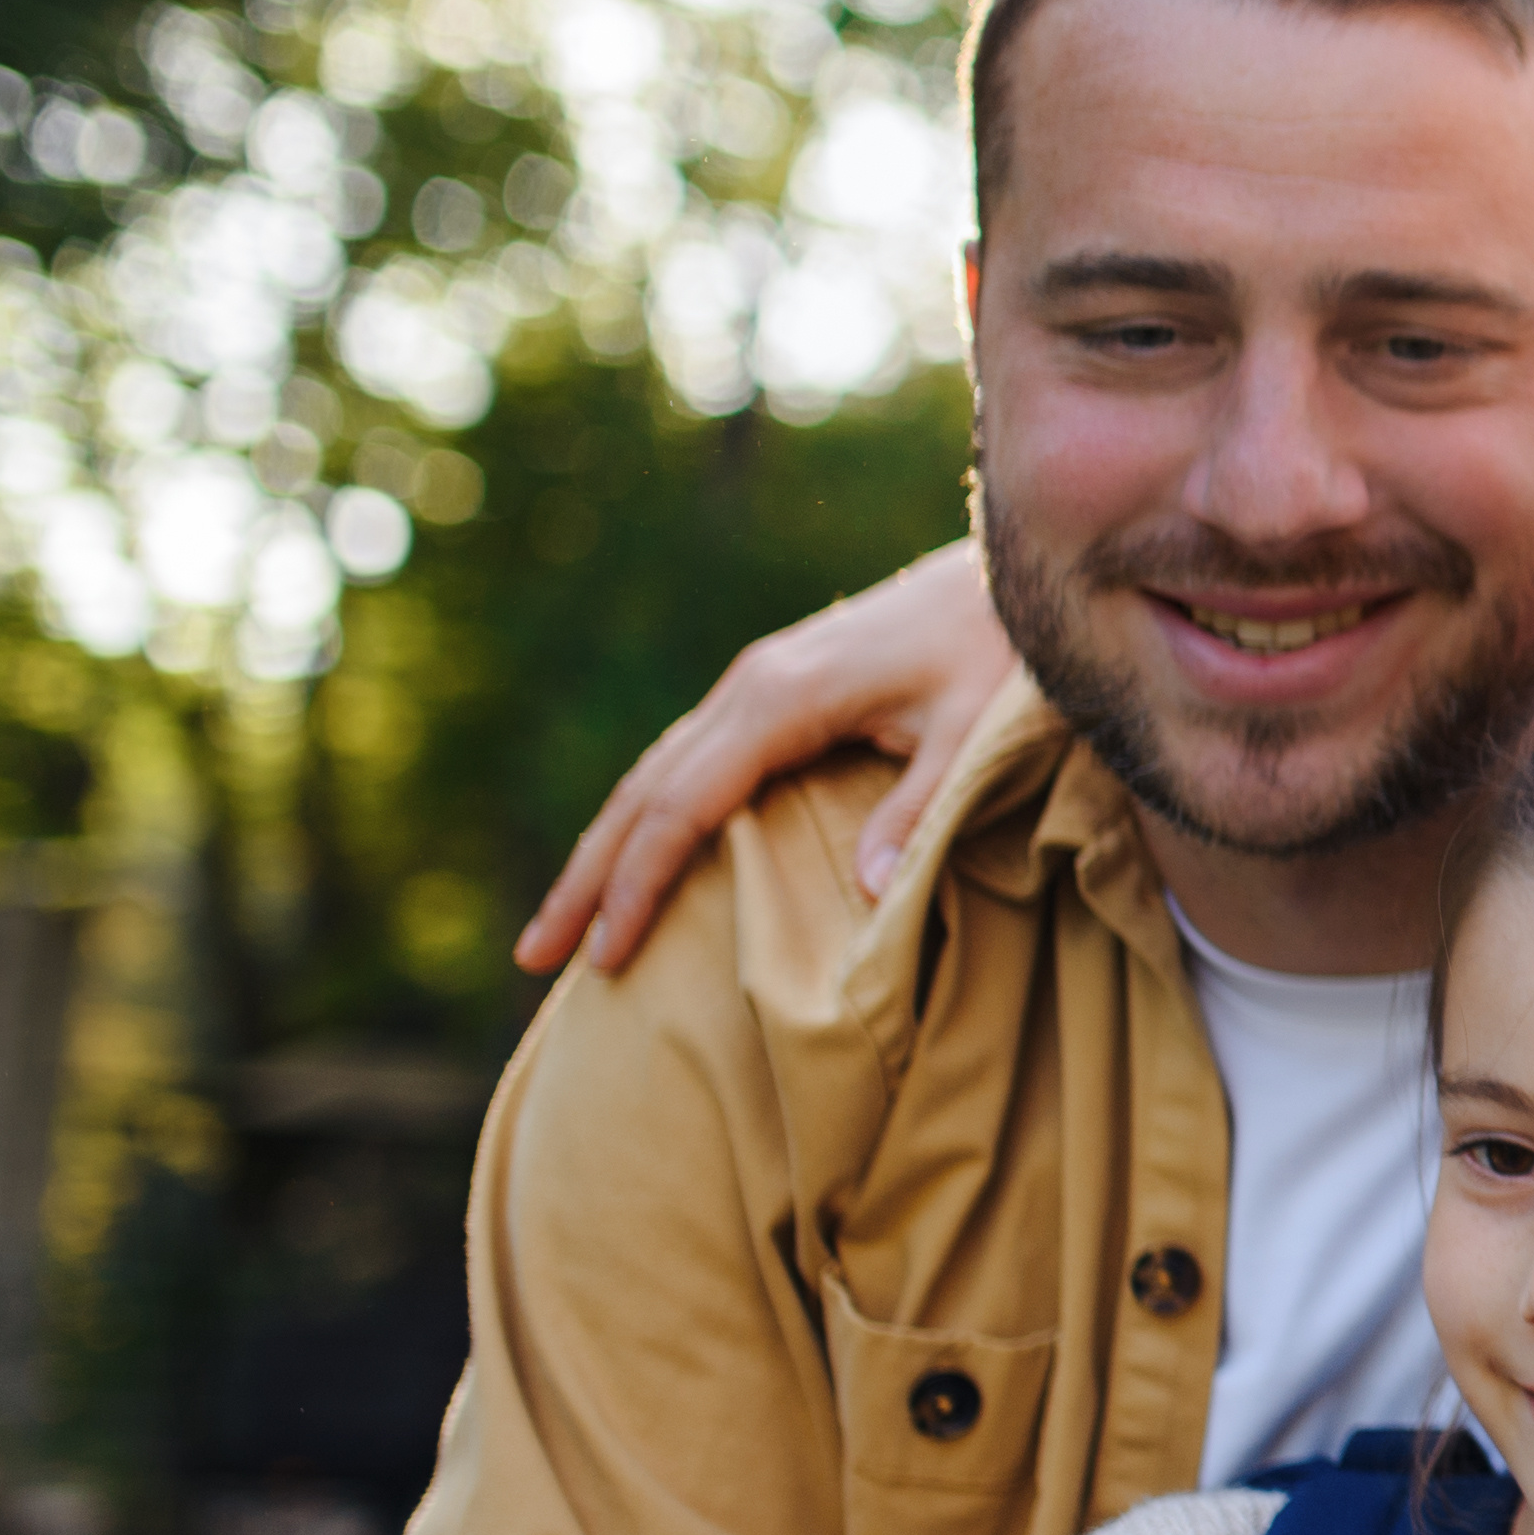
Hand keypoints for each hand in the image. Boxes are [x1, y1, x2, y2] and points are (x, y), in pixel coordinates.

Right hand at [516, 538, 1014, 974]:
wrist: (1002, 576)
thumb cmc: (995, 653)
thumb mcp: (971, 732)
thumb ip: (919, 809)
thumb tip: (870, 894)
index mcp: (781, 699)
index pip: (681, 806)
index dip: (638, 884)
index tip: (605, 954)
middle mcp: (747, 687)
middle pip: (642, 793)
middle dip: (587, 879)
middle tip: (531, 958)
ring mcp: (753, 684)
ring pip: (653, 775)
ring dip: (604, 850)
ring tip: (564, 928)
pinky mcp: (770, 690)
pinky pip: (687, 762)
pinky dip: (648, 816)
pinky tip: (633, 860)